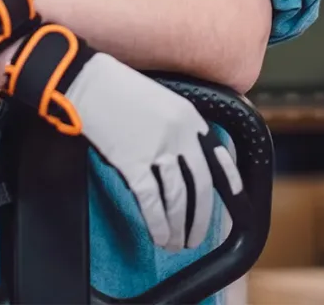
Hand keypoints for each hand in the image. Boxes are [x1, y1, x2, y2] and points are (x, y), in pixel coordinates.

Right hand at [69, 52, 235, 251]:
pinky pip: (151, 202)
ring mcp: (157, 150)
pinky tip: (159, 236)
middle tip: (197, 236)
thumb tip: (184, 159)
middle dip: (201, 218)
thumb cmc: (118, 87)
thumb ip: (178, 126)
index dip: (230, 184)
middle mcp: (179, 135)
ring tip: (176, 243)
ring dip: (179, 227)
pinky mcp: (132, 162)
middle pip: (200, 186)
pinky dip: (158, 224)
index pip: (218, 156)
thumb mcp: (161, 99)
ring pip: (177, 200)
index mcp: (189, 117)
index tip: (236, 203)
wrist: (87, 80)